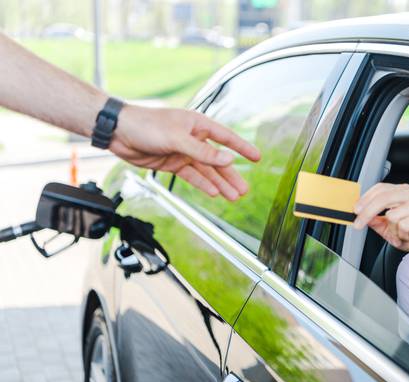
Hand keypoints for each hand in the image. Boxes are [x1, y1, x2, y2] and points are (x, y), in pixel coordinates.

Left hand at [111, 104, 260, 200]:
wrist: (118, 132)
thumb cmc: (146, 125)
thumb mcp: (177, 138)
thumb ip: (203, 151)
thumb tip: (228, 159)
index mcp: (197, 125)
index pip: (226, 137)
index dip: (242, 148)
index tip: (257, 157)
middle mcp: (193, 138)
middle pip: (217, 160)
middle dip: (231, 175)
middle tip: (244, 190)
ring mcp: (183, 152)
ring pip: (206, 171)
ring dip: (219, 183)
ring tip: (233, 196)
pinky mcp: (172, 163)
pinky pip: (192, 176)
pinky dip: (202, 184)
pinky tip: (213, 193)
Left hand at [353, 183, 408, 260]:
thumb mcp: (387, 228)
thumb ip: (374, 219)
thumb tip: (360, 214)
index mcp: (403, 191)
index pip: (380, 188)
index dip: (365, 199)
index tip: (355, 211)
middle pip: (383, 198)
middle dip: (368, 213)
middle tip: (358, 224)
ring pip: (392, 215)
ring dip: (391, 231)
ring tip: (398, 236)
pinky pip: (403, 225)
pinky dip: (401, 235)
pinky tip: (407, 237)